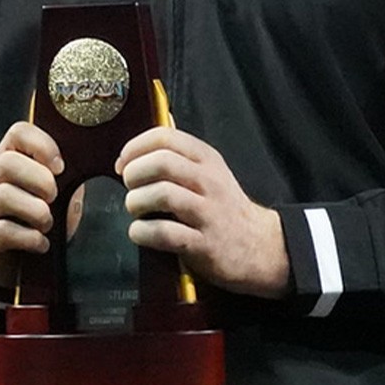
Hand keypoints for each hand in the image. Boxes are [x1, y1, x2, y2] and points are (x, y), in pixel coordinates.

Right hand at [0, 122, 63, 289]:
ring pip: (3, 196)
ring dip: (36, 210)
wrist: (12, 263)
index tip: (61, 166)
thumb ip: (64, 176)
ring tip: (48, 223)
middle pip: (6, 163)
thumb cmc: (35, 221)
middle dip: (39, 179)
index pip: (17, 133)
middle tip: (54, 197)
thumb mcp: (53, 194)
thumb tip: (88, 159)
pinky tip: (42, 243)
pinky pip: (2, 232)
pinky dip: (30, 238)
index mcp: (6, 161)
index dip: (42, 145)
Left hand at [116, 127, 289, 298]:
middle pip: (161, 162)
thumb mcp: (210, 172)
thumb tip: (134, 152)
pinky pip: (165, 233)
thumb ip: (178, 159)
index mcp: (207, 159)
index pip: (164, 137)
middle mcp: (209, 181)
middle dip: (134, 173)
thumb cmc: (224, 208)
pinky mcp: (204, 244)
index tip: (123, 163)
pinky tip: (140, 233)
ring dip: (136, 202)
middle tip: (130, 186)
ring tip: (136, 209)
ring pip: (162, 194)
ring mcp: (208, 213)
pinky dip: (142, 232)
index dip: (135, 147)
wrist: (261, 247)